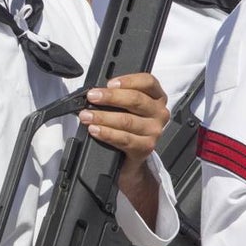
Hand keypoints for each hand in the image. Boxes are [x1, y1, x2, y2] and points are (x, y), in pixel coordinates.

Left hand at [80, 72, 167, 221]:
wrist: (129, 166)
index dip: (130, 80)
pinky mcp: (144, 150)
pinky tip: (95, 129)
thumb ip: (116, 97)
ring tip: (86, 115)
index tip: (110, 81)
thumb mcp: (123, 109)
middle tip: (92, 95)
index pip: (149, 81)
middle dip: (112, 97)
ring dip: (105, 116)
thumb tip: (92, 90)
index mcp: (156, 98)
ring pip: (130, 121)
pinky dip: (108, 133)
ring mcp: (154, 133)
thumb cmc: (123, 130)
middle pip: (138, 100)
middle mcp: (159, 114)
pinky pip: (126, 140)